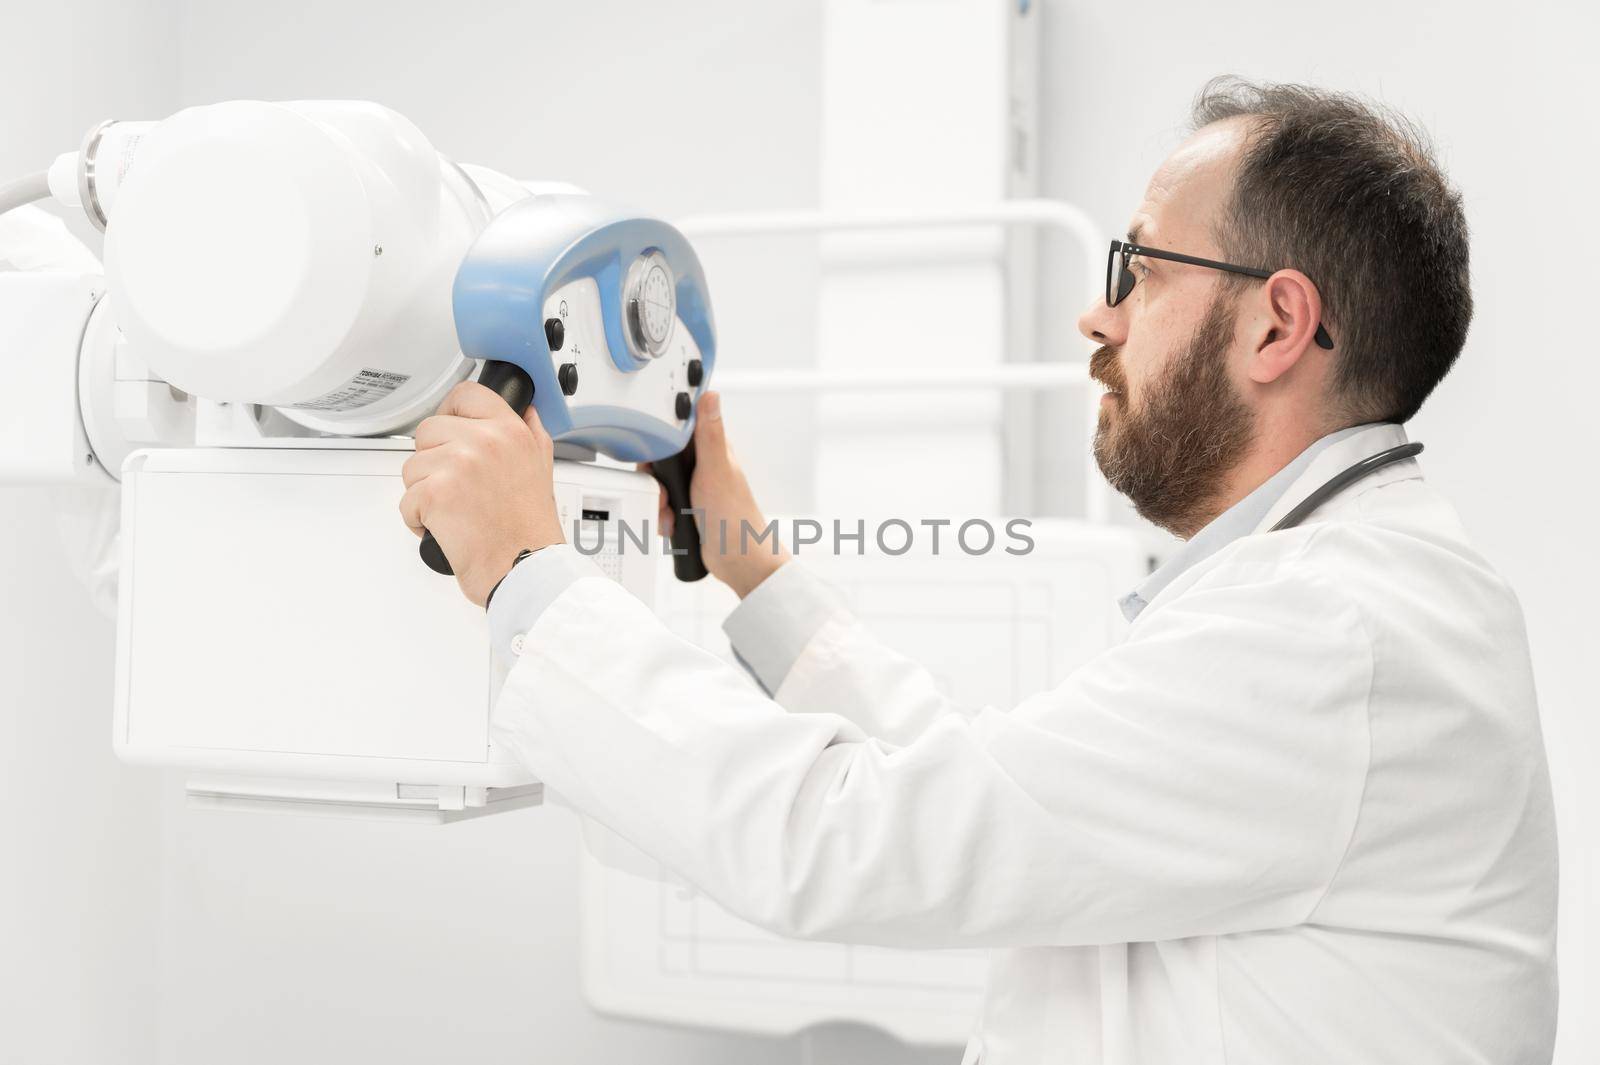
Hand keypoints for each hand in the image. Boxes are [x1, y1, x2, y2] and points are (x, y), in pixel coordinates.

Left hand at [399, 381, 564, 606]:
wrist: (524, 569)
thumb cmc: (531, 530)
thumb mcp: (543, 468)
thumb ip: (530, 433)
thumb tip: (524, 410)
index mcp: (511, 431)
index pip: (466, 395)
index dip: (451, 413)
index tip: (450, 432)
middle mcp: (485, 441)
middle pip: (429, 430)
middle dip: (434, 461)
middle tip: (456, 488)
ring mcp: (457, 465)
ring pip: (412, 466)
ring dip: (424, 492)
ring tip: (454, 511)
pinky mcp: (434, 493)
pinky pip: (406, 499)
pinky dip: (418, 520)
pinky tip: (445, 528)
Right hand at [651, 391, 787, 597]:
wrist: (736, 558)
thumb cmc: (735, 515)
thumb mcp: (716, 469)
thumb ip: (709, 434)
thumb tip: (710, 395)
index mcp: (712, 449)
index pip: (677, 428)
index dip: (660, 436)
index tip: (654, 451)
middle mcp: (703, 466)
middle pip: (661, 459)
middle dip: (656, 479)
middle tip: (665, 492)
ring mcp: (694, 488)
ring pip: (659, 484)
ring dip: (659, 501)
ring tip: (671, 512)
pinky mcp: (686, 508)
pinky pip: (661, 506)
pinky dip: (662, 516)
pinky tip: (672, 523)